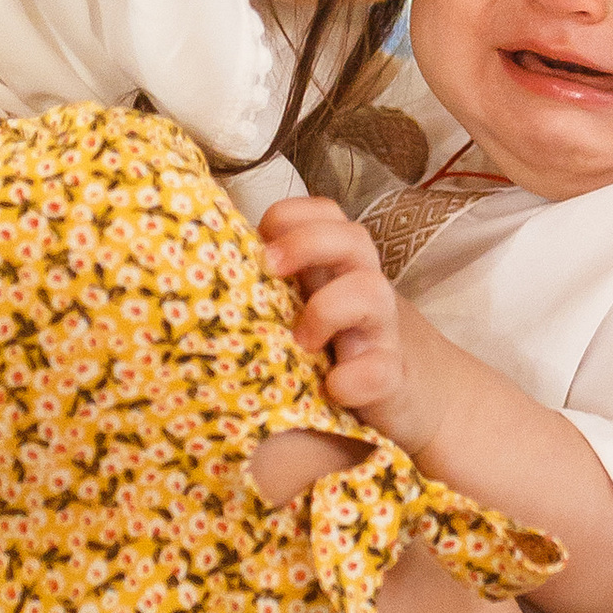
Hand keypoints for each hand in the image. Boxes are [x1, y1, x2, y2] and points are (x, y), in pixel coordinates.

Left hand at [258, 196, 428, 445]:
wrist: (409, 398)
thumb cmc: (337, 347)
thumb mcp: (309, 305)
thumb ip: (277, 283)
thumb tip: (204, 262)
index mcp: (338, 266)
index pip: (324, 213)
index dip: (290, 217)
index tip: (259, 243)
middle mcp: (364, 288)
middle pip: (353, 237)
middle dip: (307, 244)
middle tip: (270, 268)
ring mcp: (381, 332)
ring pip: (372, 292)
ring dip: (329, 308)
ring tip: (300, 343)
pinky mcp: (392, 378)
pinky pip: (381, 370)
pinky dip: (355, 378)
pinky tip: (333, 388)